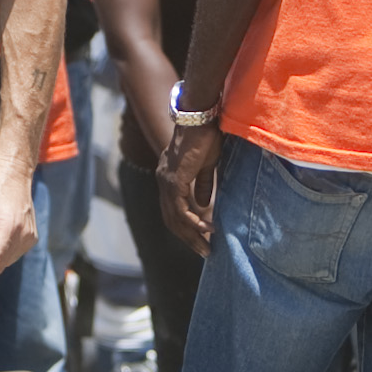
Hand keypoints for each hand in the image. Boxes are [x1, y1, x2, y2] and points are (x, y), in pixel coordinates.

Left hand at [158, 119, 225, 257]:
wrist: (200, 119)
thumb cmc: (205, 136)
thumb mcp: (207, 166)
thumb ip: (203, 185)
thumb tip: (204, 204)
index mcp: (169, 177)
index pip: (173, 209)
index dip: (186, 226)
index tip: (201, 239)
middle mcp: (163, 181)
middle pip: (171, 219)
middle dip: (188, 238)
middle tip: (204, 252)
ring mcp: (166, 181)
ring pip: (175, 219)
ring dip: (192, 235)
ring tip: (207, 247)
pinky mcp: (174, 181)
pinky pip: (182, 210)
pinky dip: (195, 222)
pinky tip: (208, 229)